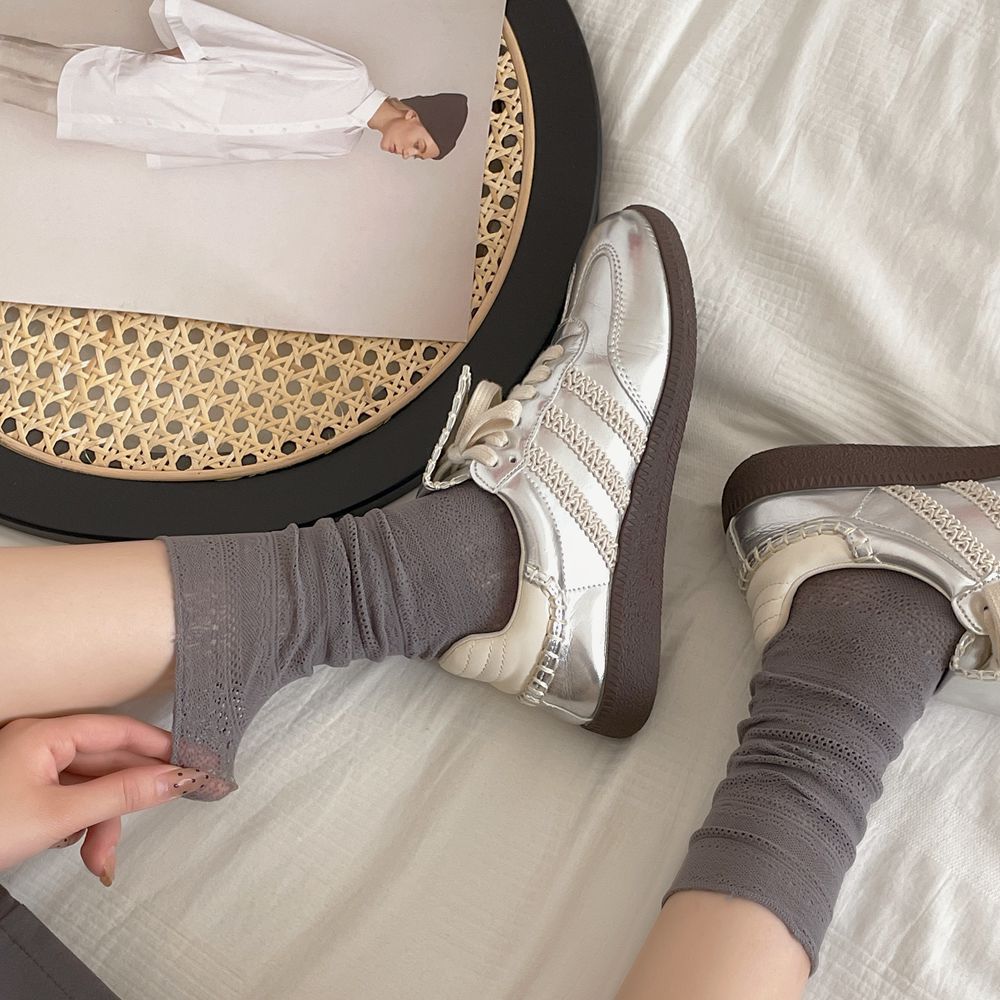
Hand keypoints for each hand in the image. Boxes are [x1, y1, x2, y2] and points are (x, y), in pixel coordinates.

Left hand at [0, 715, 209, 884]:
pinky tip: (80, 847)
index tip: (191, 762)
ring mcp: (30, 770)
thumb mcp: (59, 816)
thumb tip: (174, 779)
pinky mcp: (24, 794)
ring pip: (89, 788)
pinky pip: (70, 800)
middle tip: (158, 817)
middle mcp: (39, 744)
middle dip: (125, 802)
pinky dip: (81, 826)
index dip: (158, 746)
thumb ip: (121, 795)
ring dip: (101, 824)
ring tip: (99, 860)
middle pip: (106, 764)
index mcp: (45, 734)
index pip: (119, 730)